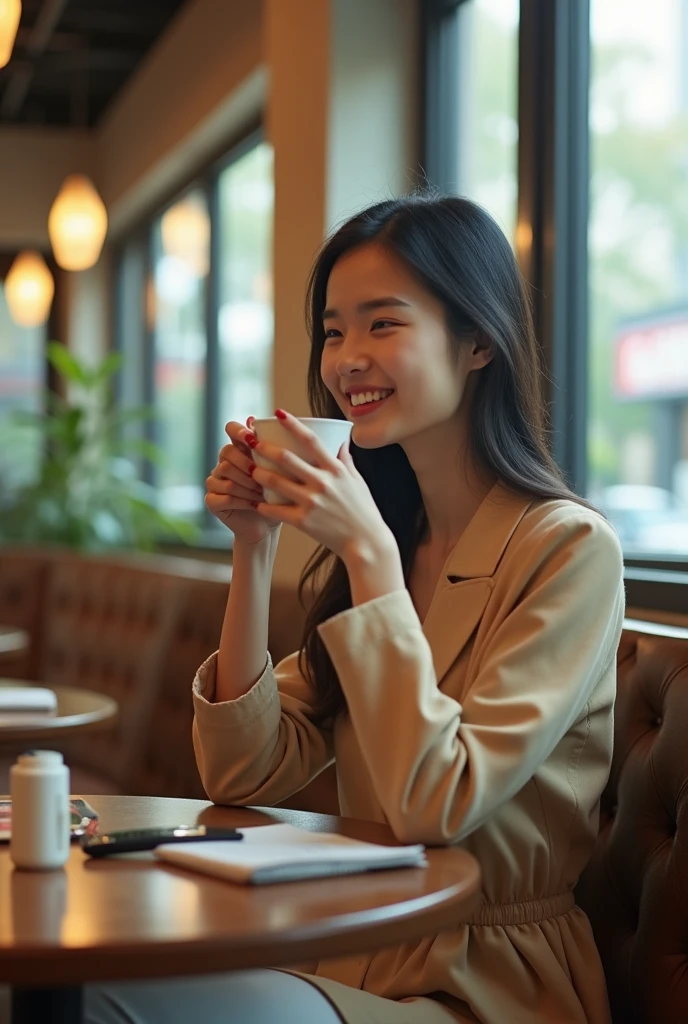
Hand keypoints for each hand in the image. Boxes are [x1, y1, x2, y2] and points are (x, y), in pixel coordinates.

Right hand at [205, 418, 280, 544]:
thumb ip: (276, 452)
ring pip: (224, 472)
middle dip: (246, 464)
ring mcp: (215, 481)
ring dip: (246, 484)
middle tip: (263, 479)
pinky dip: (241, 500)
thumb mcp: (281, 473)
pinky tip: (254, 505)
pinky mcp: (211, 500)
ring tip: (262, 494)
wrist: (268, 525)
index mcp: (240, 451)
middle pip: (226, 452)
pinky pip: (223, 495)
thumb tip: (277, 426)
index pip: (231, 429)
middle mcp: (223, 463)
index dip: (238, 431)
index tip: (251, 438)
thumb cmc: (277, 496)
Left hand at [250, 410, 395, 562]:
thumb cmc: (364, 512)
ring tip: (250, 469)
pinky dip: (264, 506)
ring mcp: (312, 502)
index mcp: (336, 470)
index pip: (311, 440)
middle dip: (265, 447)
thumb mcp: (358, 482)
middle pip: (287, 459)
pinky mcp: (304, 522)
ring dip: (259, 474)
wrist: (367, 543)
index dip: (293, 424)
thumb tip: (342, 442)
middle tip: (251, 441)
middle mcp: (323, 483)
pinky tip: (256, 503)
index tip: (278, 413)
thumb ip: (346, 461)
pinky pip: (277, 511)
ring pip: (276, 482)